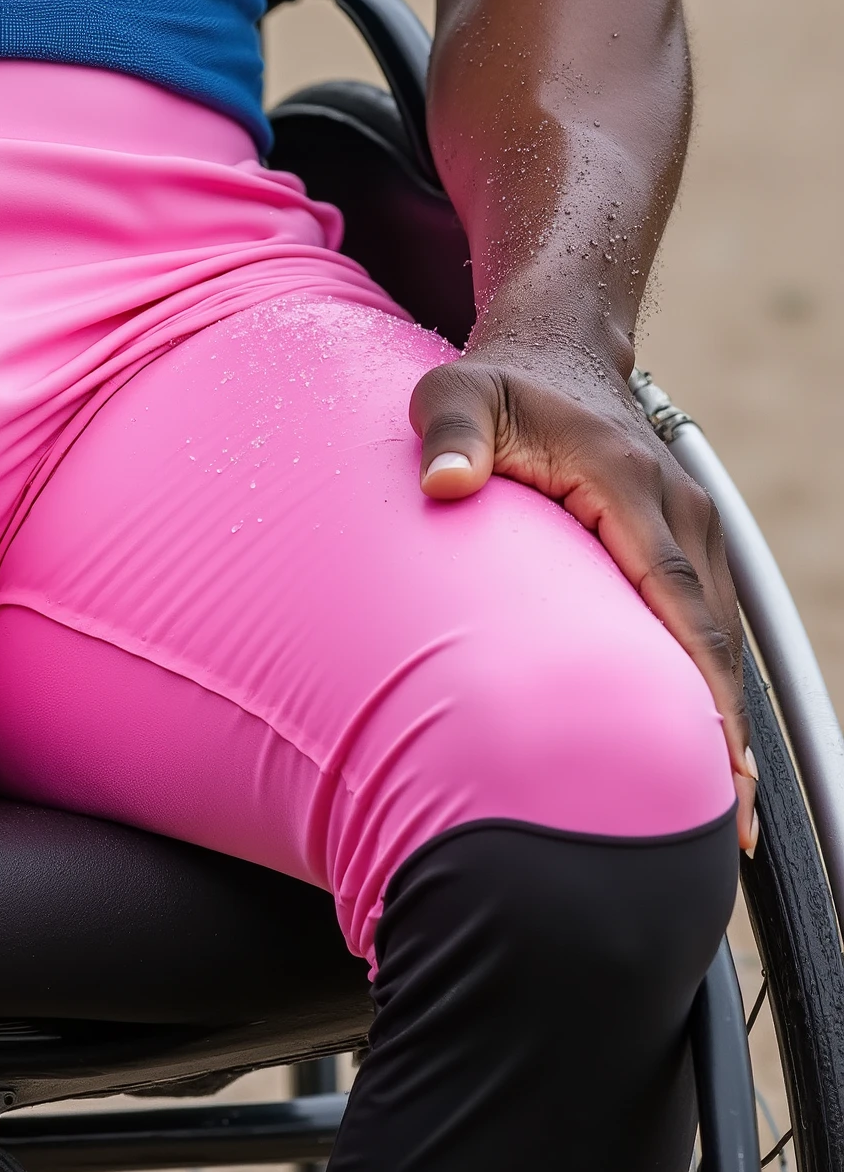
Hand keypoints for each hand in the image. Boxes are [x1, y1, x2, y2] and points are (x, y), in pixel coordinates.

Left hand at [409, 338, 756, 856]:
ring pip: (723, 635)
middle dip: (725, 731)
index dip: (701, 684)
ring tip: (719, 811)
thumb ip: (448, 433)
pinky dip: (716, 685)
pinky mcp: (690, 540)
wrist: (557, 347)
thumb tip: (444, 484)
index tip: (713, 760)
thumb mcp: (454, 392)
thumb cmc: (500, 383)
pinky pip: (713, 622)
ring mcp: (692, 523)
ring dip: (727, 717)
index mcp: (627, 482)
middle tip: (720, 824)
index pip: (677, 595)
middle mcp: (678, 507)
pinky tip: (708, 749)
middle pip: (714, 635)